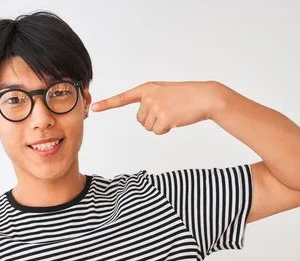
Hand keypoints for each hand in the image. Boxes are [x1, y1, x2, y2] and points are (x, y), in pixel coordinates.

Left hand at [91, 81, 223, 134]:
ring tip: (174, 113)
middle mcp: (148, 96)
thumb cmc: (186, 96)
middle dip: (153, 120)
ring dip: (160, 125)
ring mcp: (155, 107)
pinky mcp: (163, 117)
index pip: (123, 98)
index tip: (94, 108)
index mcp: (147, 88)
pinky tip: (176, 120)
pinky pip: (157, 132)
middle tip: (169, 111)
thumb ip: (150, 101)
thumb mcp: (164, 93)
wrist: (205, 97)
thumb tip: (143, 120)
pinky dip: (166, 130)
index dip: (108, 104)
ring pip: (148, 127)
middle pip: (140, 120)